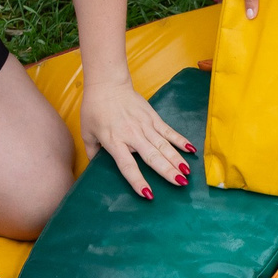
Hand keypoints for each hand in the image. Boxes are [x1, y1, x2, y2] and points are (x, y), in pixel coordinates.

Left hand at [79, 76, 191, 200]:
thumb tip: (95, 167)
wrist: (107, 84)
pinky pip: (169, 131)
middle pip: (152, 156)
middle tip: (180, 184)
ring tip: (187, 172)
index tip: (148, 194)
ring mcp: (145, 125)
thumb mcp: (86, 132)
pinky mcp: (153, 117)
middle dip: (167, 171)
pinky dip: (180, 140)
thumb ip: (92, 151)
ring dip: (177, 159)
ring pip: (164, 145)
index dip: (138, 181)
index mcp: (114, 141)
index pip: (128, 166)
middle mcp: (132, 134)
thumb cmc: (94, 109)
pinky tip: (191, 150)